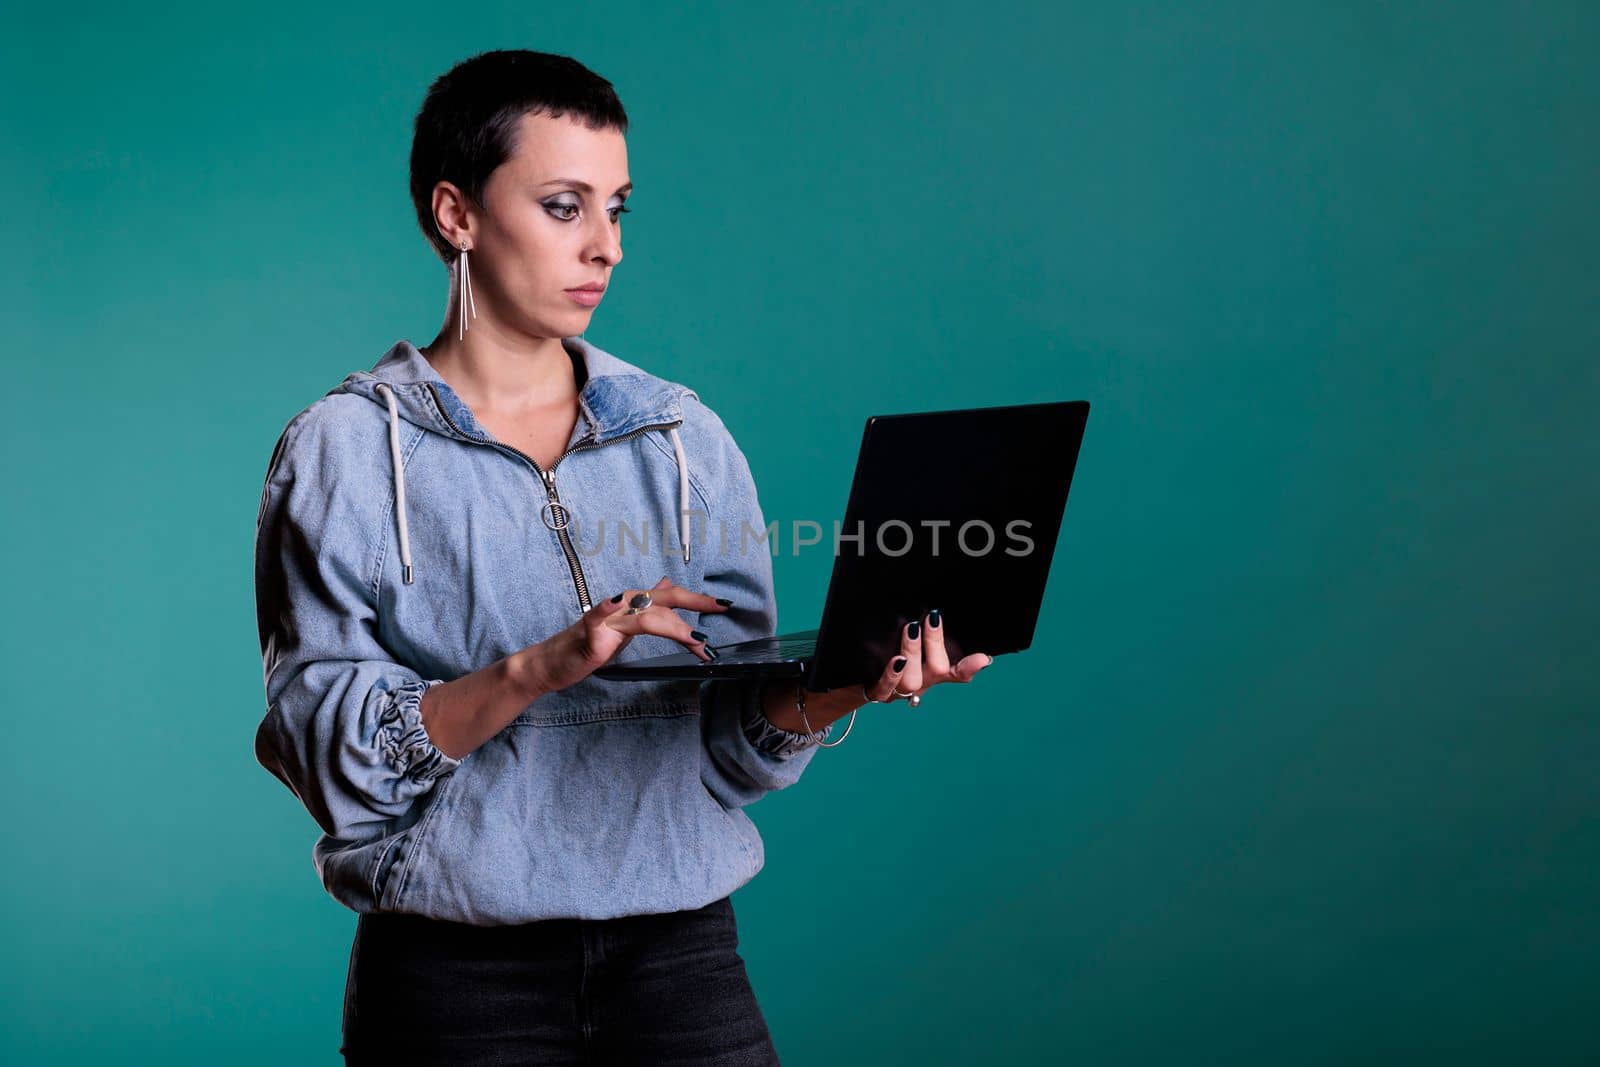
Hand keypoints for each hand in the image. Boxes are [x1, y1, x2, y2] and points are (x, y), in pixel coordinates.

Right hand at [517, 577, 728, 697]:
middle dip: (696, 602)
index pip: (672, 598)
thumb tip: (667, 585)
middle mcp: (625, 604)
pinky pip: (600, 613)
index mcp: (636, 605)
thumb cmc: (592, 645)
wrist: (556, 662)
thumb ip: (648, 608)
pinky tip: (617, 602)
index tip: (724, 605)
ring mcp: (608, 616)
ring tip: (697, 641)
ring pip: (646, 614)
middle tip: (722, 609)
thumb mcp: (627, 626)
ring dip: (674, 626)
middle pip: (665, 599)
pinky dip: (608, 606)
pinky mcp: (590, 629)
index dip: (698, 599)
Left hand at [862, 608, 991, 705]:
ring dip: (913, 652)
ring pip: (912, 679)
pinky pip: (886, 687)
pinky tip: (895, 659)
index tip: (984, 657)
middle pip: (937, 669)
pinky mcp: (878, 693)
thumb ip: (924, 630)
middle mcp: (921, 682)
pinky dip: (892, 674)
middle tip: (931, 617)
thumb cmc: (890, 653)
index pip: (959, 670)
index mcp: (934, 671)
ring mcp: (900, 690)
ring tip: (910, 629)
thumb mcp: (911, 644)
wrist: (858, 676)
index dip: (971, 665)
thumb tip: (933, 609)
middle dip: (935, 643)